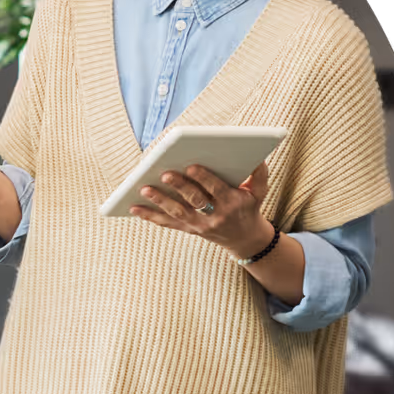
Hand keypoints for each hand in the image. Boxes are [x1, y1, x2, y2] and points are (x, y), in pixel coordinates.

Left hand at [130, 161, 271, 257]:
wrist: (244, 238)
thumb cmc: (248, 206)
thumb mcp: (259, 191)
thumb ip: (259, 173)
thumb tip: (257, 155)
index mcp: (233, 202)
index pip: (216, 190)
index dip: (204, 179)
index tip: (191, 166)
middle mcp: (215, 216)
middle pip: (195, 201)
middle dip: (179, 187)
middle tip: (165, 173)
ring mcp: (199, 225)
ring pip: (177, 213)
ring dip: (159, 201)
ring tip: (144, 188)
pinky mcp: (188, 230)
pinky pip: (166, 223)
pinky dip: (149, 216)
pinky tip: (134, 208)